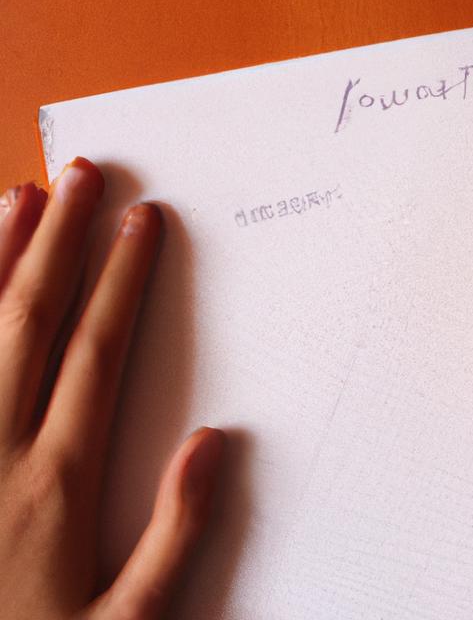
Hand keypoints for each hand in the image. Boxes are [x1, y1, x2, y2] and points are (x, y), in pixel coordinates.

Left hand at [0, 159, 222, 619]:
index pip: (99, 349)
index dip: (123, 277)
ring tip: (21, 196)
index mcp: (59, 479)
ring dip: (1, 259)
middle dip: (62, 239)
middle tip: (82, 176)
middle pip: (35, 319)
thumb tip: (214, 441)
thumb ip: (176, 535)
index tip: (141, 221)